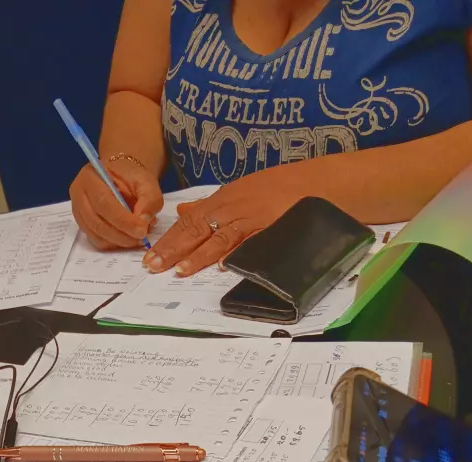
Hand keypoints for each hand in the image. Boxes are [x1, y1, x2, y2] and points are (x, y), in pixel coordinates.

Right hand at [69, 159, 162, 249]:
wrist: (122, 176)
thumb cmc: (131, 176)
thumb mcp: (146, 182)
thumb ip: (149, 200)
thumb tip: (143, 223)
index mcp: (90, 177)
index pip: (103, 203)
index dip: (123, 221)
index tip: (142, 231)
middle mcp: (79, 195)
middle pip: (97, 222)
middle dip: (122, 235)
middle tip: (142, 238)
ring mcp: (78, 212)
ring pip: (96, 235)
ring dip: (119, 242)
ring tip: (137, 238)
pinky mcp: (83, 225)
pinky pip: (97, 240)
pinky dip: (114, 244)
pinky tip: (127, 238)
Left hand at [143, 174, 284, 275]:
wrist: (322, 179)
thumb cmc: (282, 187)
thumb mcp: (240, 192)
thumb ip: (210, 206)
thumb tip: (183, 212)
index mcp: (224, 200)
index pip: (189, 222)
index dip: (169, 241)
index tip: (149, 259)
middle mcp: (234, 207)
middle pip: (198, 229)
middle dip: (174, 249)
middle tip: (154, 267)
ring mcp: (254, 217)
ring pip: (220, 236)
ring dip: (200, 255)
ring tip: (181, 271)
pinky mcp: (275, 227)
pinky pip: (252, 242)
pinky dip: (238, 253)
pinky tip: (224, 265)